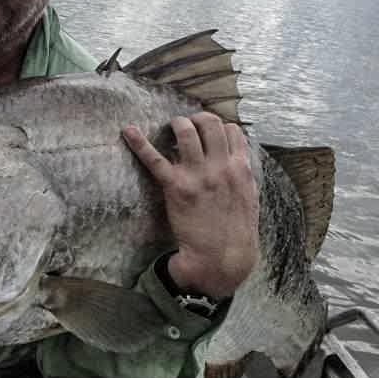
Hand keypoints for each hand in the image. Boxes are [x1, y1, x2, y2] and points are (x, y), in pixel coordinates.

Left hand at [122, 111, 258, 297]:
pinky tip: (128, 131)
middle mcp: (221, 166)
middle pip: (210, 123)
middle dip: (197, 119)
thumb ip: (242, 178)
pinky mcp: (176, 186)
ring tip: (171, 129)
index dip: (219, 127)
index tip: (209, 133)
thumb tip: (237, 164)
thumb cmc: (236, 233)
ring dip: (177, 125)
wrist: (221, 258)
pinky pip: (155, 159)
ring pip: (186, 131)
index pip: (233, 131)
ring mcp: (198, 174)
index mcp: (241, 169)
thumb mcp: (250, 200)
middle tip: (188, 127)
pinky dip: (139, 143)